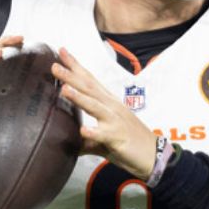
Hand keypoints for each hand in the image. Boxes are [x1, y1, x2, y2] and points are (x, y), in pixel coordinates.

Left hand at [51, 47, 158, 177]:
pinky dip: (94, 132)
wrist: (154, 156)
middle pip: (90, 89)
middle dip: (72, 76)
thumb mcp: (104, 137)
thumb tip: (68, 143)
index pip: (90, 80)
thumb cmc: (129, 143)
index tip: (61, 52)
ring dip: (80, 97)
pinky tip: (83, 130)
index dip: (76, 66)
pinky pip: (104, 134)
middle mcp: (112, 107)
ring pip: (96, 107)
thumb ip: (86, 138)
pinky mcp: (118, 138)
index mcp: (108, 103)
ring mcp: (115, 121)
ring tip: (64, 88)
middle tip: (55, 66)